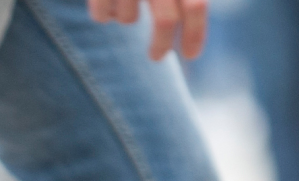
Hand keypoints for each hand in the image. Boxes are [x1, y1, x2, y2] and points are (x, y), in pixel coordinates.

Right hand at [88, 0, 207, 60]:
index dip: (195, 33)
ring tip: (123, 1)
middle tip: (156, 56)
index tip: (191, 55)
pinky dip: (104, 15)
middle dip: (161, 45)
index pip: (195, 4)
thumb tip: (194, 15)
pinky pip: (102, 17)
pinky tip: (106, 4)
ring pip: (128, 19)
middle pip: (165, 20)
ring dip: (126, 17)